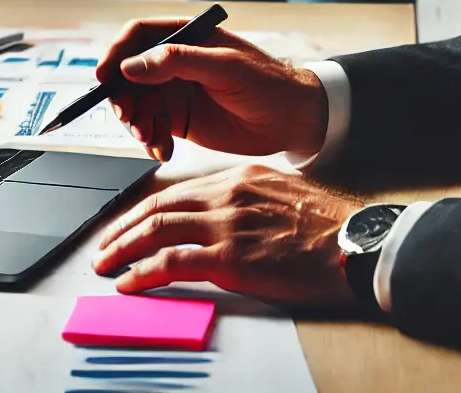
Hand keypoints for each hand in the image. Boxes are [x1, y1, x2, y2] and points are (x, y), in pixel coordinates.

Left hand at [94, 164, 362, 304]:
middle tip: (104, 244)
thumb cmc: (329, 227)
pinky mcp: (230, 258)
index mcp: (238, 178)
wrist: (357, 243)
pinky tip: (129, 282)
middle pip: (158, 206)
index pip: (176, 190)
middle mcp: (227, 195)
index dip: (145, 208)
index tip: (129, 223)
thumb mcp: (282, 195)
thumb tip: (221, 219)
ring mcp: (227, 225)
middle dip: (123, 227)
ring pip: (157, 230)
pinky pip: (172, 262)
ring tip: (106, 263)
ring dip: (123, 248)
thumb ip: (246, 201)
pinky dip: (143, 272)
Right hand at [100, 18, 327, 160]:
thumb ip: (178, 62)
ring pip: (137, 105)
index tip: (104, 78)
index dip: (116, 54)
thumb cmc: (268, 82)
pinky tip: (163, 151)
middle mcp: (174, 63)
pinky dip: (150, 142)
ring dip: (135, 123)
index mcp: (185, 36)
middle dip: (123, 97)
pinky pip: (151, 130)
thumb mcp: (225, 66)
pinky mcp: (180, 121)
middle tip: (129, 117)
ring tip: (150, 139)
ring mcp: (175, 92)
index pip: (137, 36)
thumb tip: (131, 66)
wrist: (294, 120)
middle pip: (129, 75)